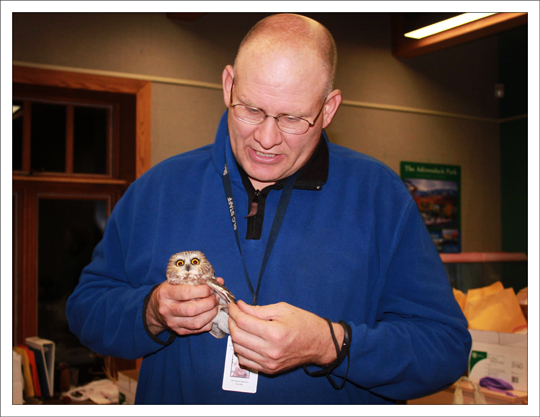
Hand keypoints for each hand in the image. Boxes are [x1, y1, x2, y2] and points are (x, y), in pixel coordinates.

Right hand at [145, 278, 224, 335]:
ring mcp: (172, 322)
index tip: (211, 287)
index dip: (203, 290)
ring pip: (196, 322)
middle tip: (216, 297)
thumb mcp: (178, 281)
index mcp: (165, 293)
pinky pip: (197, 330)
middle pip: (192, 309)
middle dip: (209, 303)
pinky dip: (208, 322)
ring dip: (211, 314)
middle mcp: (167, 309)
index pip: (186, 292)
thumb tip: (220, 281)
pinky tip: (210, 315)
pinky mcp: (178, 331)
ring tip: (215, 306)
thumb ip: (198, 280)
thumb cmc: (170, 290)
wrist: (156, 307)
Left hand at [228, 300, 343, 374]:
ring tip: (240, 325)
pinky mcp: (269, 369)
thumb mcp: (282, 309)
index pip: (243, 322)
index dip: (234, 311)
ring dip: (235, 336)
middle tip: (234, 314)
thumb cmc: (305, 323)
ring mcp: (269, 363)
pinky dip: (241, 350)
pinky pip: (246, 361)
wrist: (320, 343)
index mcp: (275, 333)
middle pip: (237, 336)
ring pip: (238, 350)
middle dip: (231, 322)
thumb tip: (240, 307)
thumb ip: (258, 310)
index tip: (233, 305)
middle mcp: (270, 351)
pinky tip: (246, 340)